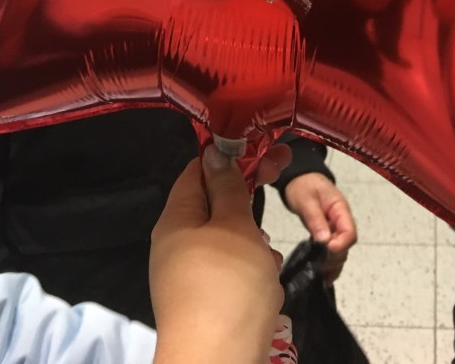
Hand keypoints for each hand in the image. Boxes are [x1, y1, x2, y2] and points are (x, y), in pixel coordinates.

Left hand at [150, 146, 284, 363]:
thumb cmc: (226, 287)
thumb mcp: (234, 227)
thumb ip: (228, 189)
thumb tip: (214, 155)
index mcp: (176, 219)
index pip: (197, 171)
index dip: (229, 157)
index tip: (263, 153)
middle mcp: (176, 244)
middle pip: (214, 205)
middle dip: (248, 199)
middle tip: (279, 185)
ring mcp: (189, 276)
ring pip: (227, 240)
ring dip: (253, 240)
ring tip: (268, 252)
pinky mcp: (205, 302)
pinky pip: (230, 272)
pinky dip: (251, 271)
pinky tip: (266, 281)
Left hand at [283, 173, 356, 283]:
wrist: (300, 178)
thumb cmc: (303, 186)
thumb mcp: (307, 200)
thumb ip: (316, 219)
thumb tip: (325, 242)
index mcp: (341, 210)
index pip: (350, 233)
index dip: (340, 245)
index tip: (325, 251)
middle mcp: (342, 222)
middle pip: (346, 246)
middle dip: (334, 258)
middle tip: (316, 265)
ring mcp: (336, 229)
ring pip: (340, 252)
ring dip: (331, 264)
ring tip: (318, 274)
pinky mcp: (328, 235)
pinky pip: (332, 252)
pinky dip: (329, 265)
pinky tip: (321, 277)